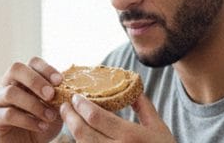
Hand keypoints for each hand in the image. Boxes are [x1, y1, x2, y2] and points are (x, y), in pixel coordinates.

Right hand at [0, 57, 64, 142]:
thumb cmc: (42, 122)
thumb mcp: (55, 108)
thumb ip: (59, 97)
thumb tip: (69, 89)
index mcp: (24, 77)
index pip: (32, 62)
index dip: (46, 69)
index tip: (60, 81)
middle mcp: (8, 83)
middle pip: (16, 69)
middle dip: (35, 81)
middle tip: (51, 95)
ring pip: (11, 92)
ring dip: (34, 104)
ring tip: (50, 116)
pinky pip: (9, 114)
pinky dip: (28, 120)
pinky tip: (41, 126)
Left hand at [60, 94, 174, 142]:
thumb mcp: (158, 127)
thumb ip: (144, 106)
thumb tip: (131, 87)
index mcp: (129, 136)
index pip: (95, 117)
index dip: (81, 105)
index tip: (75, 97)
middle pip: (82, 132)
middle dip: (69, 116)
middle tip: (65, 105)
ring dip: (72, 131)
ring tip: (69, 118)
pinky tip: (80, 135)